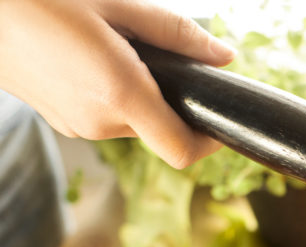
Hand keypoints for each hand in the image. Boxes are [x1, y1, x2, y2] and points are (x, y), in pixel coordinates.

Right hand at [0, 0, 234, 168]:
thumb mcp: (115, 3)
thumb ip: (176, 34)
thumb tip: (223, 57)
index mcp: (119, 94)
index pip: (181, 150)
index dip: (209, 142)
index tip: (217, 121)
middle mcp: (97, 121)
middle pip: (159, 129)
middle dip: (166, 97)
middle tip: (150, 52)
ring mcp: (75, 126)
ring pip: (131, 121)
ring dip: (136, 93)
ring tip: (110, 47)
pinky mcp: (60, 121)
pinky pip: (102, 115)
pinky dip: (110, 93)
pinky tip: (87, 57)